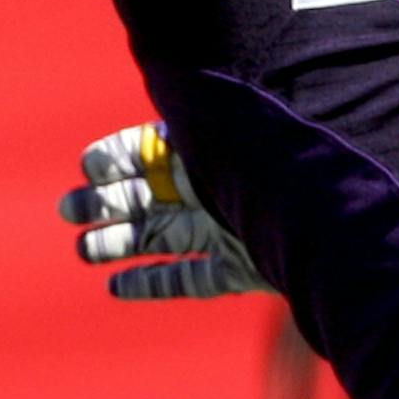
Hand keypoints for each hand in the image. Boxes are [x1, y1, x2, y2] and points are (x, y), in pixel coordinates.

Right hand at [59, 121, 271, 299]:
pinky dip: (152, 282)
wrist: (331, 218)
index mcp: (210, 149)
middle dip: (106, 202)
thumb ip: (171, 129)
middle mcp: (216, 189)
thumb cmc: (267, 163)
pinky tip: (115, 286)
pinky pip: (189, 277)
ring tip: (81, 249)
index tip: (86, 167)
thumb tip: (129, 113)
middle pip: (151, 196)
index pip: (154, 149)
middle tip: (66, 211)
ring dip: (119, 242)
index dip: (117, 157)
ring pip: (162, 237)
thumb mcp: (213, 134)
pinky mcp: (240, 270)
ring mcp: (227, 230)